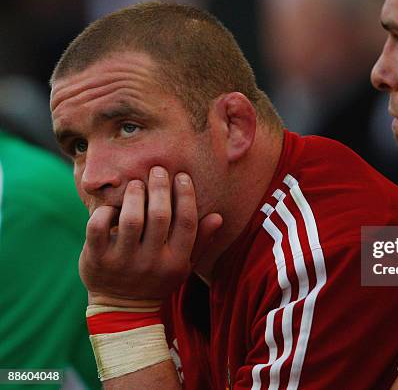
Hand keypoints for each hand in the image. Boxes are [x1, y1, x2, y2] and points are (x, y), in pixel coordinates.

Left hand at [79, 166, 221, 306]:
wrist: (122, 309)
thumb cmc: (158, 279)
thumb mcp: (183, 265)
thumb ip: (200, 241)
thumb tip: (218, 216)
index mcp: (176, 261)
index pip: (187, 223)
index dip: (186, 196)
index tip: (182, 177)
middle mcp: (152, 262)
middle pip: (159, 216)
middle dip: (160, 188)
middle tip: (157, 170)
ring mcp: (123, 262)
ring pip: (131, 219)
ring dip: (135, 195)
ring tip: (136, 184)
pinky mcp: (97, 260)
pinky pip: (98, 228)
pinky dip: (104, 212)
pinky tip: (111, 206)